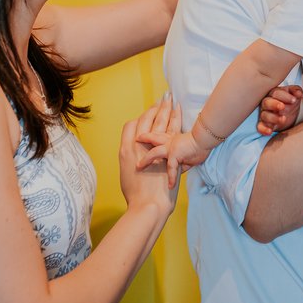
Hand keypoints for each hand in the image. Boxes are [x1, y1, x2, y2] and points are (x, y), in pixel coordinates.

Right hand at [119, 92, 181, 214]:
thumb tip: (135, 160)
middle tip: (161, 98)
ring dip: (164, 108)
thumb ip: (132, 163)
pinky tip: (177, 111)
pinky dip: (173, 118)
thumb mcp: (127, 176)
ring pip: (159, 121)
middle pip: (146, 119)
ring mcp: (153, 146)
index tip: (146, 112)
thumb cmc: (136, 196)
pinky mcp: (167, 150)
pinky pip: (170, 129)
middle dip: (154, 108)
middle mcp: (137, 145)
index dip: (140, 118)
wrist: (148, 204)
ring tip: (169, 99)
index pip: (131, 125)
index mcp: (125, 150)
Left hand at [136, 128, 209, 189]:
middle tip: (132, 153)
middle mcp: (167, 142)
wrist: (205, 138)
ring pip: (154, 153)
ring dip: (146, 159)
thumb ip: (179, 160)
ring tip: (138, 166)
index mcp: (170, 140)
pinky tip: (171, 186)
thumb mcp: (187, 152)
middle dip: (141, 147)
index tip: (138, 144)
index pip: (155, 138)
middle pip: (150, 142)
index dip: (146, 140)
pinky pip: (171, 168)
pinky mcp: (175, 153)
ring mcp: (170, 147)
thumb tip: (178, 169)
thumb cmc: (199, 144)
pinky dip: (172, 178)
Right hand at [257, 85, 302, 134]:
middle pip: (266, 102)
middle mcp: (266, 103)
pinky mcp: (264, 124)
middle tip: (283, 107)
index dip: (285, 96)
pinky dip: (263, 130)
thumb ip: (296, 91)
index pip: (276, 92)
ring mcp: (264, 114)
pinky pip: (260, 127)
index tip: (294, 100)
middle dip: (274, 104)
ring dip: (273, 118)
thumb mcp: (294, 95)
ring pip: (265, 115)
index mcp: (273, 93)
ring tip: (283, 119)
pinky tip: (270, 132)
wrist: (290, 114)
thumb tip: (298, 93)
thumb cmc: (290, 102)